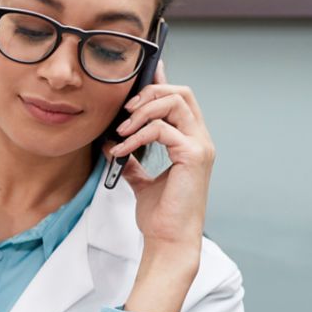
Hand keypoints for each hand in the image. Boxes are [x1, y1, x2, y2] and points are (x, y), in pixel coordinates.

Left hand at [103, 61, 214, 311]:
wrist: (168, 240)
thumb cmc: (160, 215)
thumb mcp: (142, 182)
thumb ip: (133, 160)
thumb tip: (112, 144)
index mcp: (190, 141)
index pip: (180, 100)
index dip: (162, 81)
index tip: (143, 71)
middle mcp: (200, 139)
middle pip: (182, 93)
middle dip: (149, 94)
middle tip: (123, 112)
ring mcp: (200, 147)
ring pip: (176, 103)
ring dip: (142, 112)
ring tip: (121, 133)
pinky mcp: (193, 156)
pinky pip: (164, 130)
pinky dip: (137, 137)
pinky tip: (120, 151)